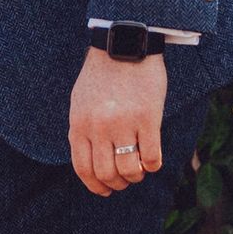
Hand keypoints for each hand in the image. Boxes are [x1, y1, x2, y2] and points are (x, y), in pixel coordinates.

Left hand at [69, 46, 165, 196]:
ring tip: (140, 169)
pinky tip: (153, 159)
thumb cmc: (102, 73)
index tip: (106, 190)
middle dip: (117, 183)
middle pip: (107, 174)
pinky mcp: (148, 118)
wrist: (124, 43)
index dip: (95, 186)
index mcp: (79, 124)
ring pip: (130, 170)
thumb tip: (89, 161)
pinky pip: (152, 157)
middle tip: (126, 179)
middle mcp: (99, 128)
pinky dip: (153, 165)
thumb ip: (82, 130)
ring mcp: (123, 124)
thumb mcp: (80, 101)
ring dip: (136, 176)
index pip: (83, 169)